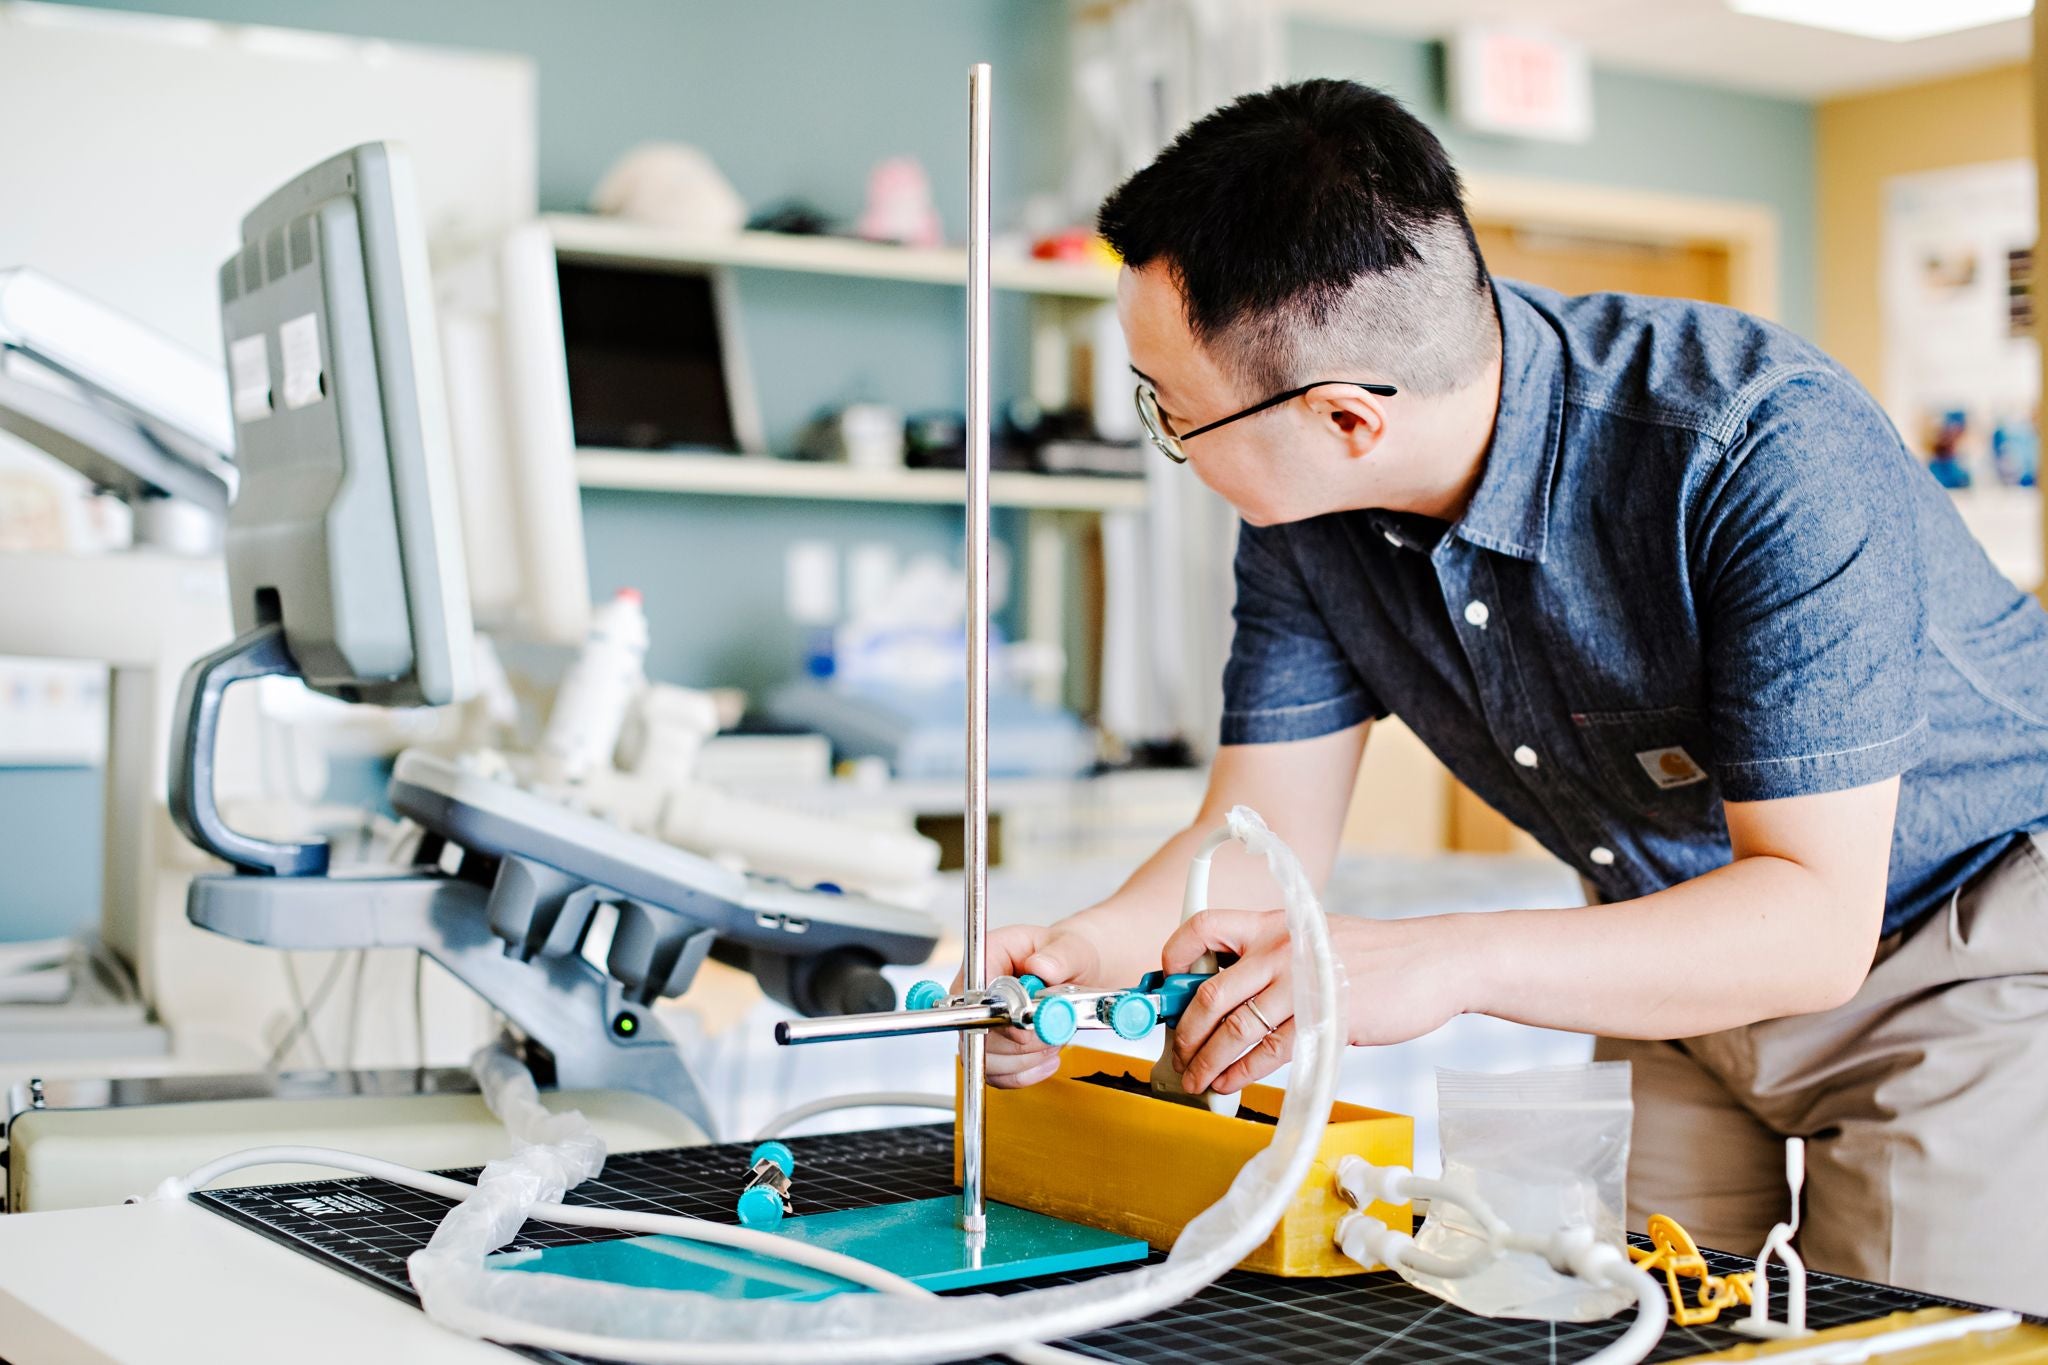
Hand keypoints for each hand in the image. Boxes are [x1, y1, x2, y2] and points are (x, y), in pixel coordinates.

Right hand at [953, 922, 1104, 1088]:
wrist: (1075, 972)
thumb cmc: (1067, 955)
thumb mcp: (1072, 949)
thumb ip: (1059, 957)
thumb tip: (1041, 967)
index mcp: (991, 955)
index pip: (975, 992)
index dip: (997, 1014)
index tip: (1025, 1024)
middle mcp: (978, 989)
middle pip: (977, 1031)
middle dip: (1020, 1042)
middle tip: (1051, 1033)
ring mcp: (982, 1020)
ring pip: (985, 1057)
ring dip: (1025, 1059)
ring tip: (1052, 1042)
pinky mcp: (991, 1046)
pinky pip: (996, 1073)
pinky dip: (1025, 1073)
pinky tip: (1047, 1058)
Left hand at [1161, 909, 1468, 1095]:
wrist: (1434, 962)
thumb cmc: (1376, 955)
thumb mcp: (1315, 937)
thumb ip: (1274, 956)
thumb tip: (1228, 987)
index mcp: (1274, 923)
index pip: (1204, 926)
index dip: (1174, 956)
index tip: (1165, 987)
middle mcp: (1280, 949)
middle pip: (1210, 991)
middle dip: (1184, 1029)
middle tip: (1176, 1051)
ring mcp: (1301, 986)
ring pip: (1234, 1028)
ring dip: (1207, 1060)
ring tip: (1195, 1077)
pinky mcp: (1324, 1021)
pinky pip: (1269, 1052)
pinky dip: (1241, 1072)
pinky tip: (1228, 1082)